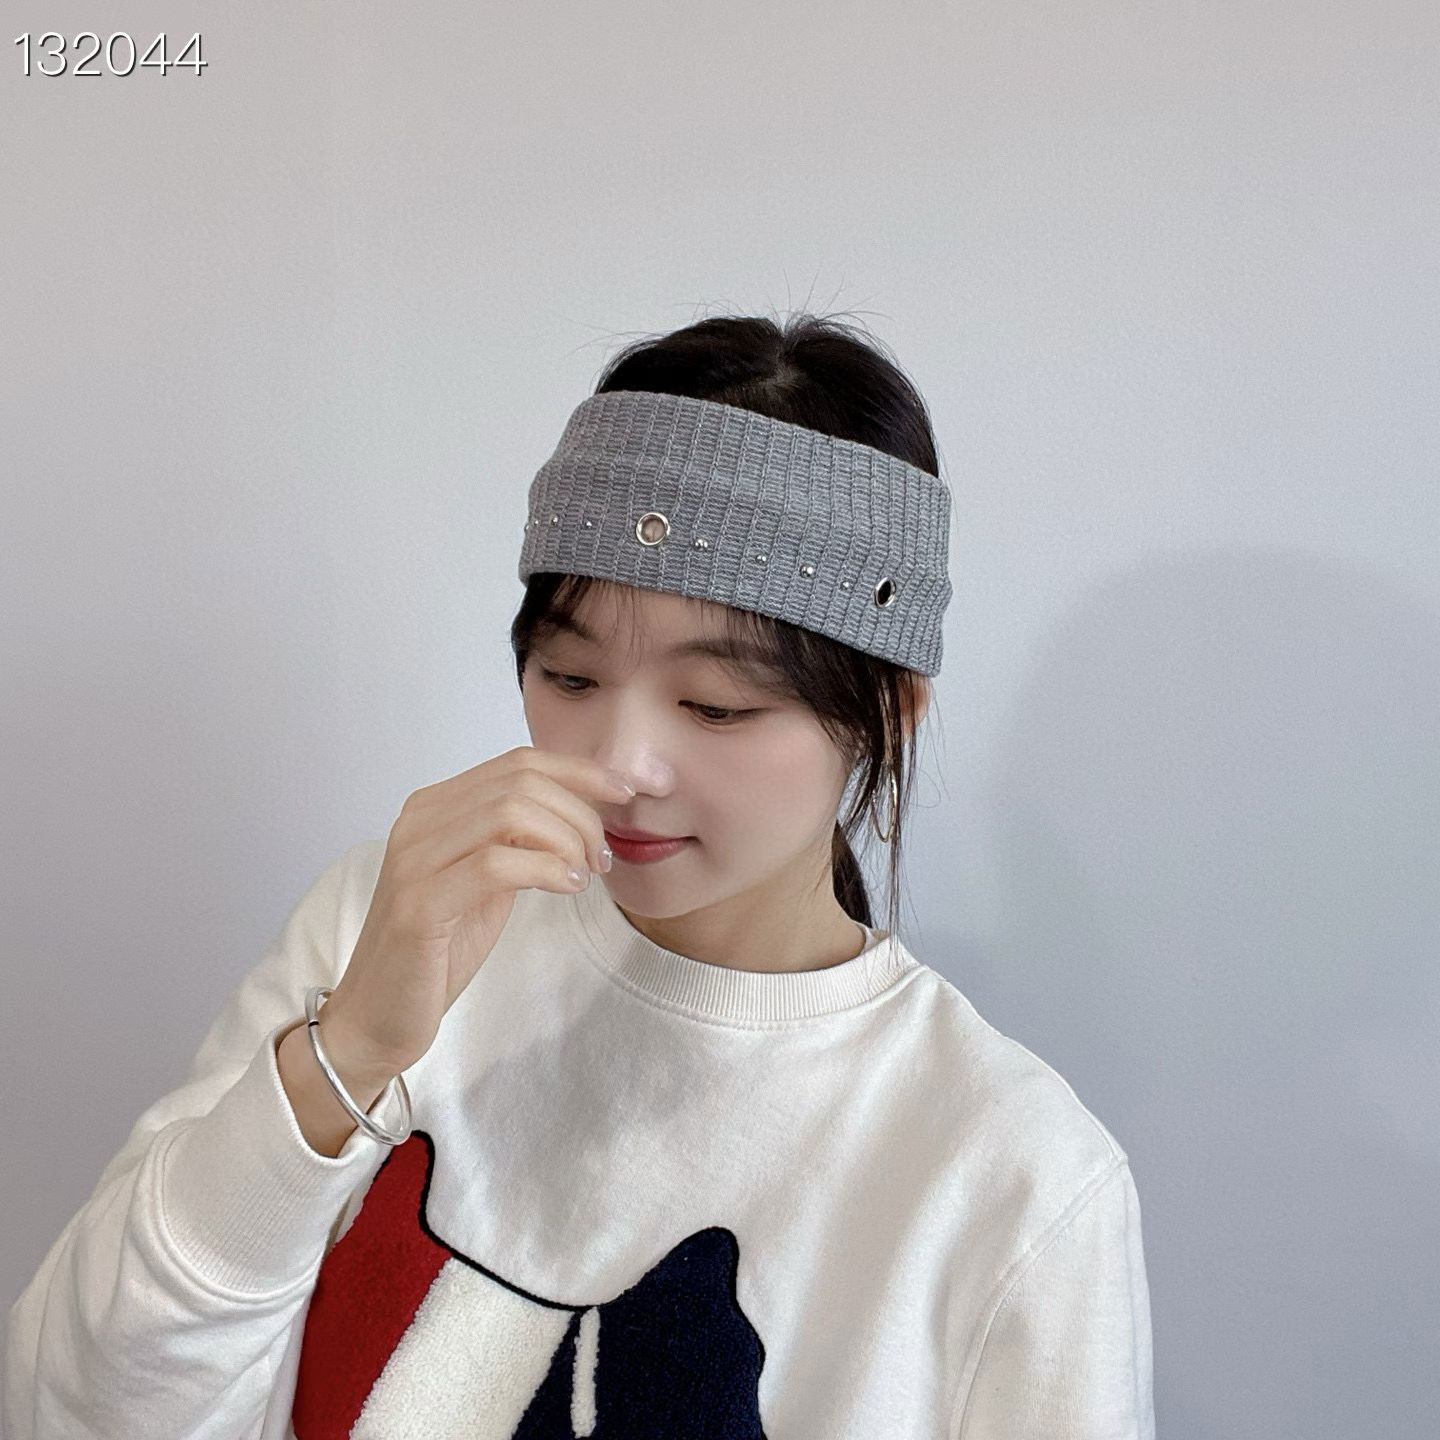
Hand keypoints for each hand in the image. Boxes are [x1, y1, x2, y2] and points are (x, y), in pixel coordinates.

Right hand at [317, 746, 631, 1080]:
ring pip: (511, 811)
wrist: (376, 1016)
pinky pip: (496, 864)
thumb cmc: (436, 950)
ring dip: (567, 839)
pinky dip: (545, 869)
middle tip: (601, 856)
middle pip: (521, 781)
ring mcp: (414, 860)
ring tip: (585, 874)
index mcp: (435, 807)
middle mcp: (419, 821)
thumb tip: (578, 813)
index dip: (579, 770)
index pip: (518, 762)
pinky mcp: (419, 904)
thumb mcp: (485, 881)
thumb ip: (516, 840)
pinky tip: (567, 887)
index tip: (622, 792)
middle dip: (580, 812)